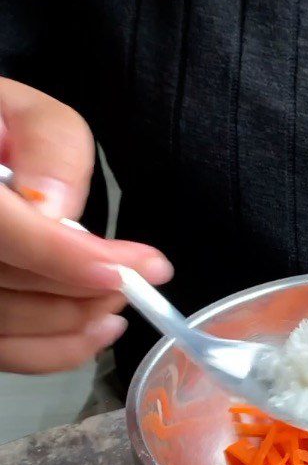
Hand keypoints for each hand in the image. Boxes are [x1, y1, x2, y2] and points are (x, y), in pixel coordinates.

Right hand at [0, 77, 171, 371]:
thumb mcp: (20, 110)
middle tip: (137, 277)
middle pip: (8, 285)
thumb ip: (48, 144)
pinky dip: (60, 350)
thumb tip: (59, 210)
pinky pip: (8, 354)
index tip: (125, 269)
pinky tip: (100, 329)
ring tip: (121, 296)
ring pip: (9, 326)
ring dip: (77, 321)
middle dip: (83, 288)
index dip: (62, 257)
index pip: (1, 231)